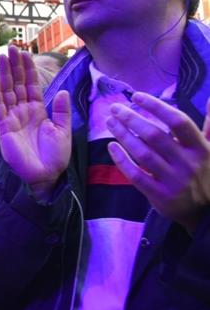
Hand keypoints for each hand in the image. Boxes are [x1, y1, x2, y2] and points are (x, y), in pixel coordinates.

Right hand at [0, 47, 70, 196]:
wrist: (47, 176)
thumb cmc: (55, 157)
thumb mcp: (63, 131)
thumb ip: (61, 111)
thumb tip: (61, 91)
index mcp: (37, 110)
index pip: (31, 85)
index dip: (28, 69)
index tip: (25, 52)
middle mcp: (22, 111)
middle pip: (17, 83)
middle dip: (14, 65)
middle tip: (11, 47)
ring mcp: (12, 118)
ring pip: (7, 91)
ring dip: (4, 73)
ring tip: (2, 56)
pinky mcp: (3, 128)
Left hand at [107, 94, 209, 233]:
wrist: (206, 213)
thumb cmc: (204, 173)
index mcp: (201, 148)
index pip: (178, 121)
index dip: (156, 107)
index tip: (136, 96)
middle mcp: (189, 163)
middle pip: (155, 136)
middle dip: (132, 119)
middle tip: (115, 108)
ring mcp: (174, 181)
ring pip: (143, 153)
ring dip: (123, 135)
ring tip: (110, 122)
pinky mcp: (160, 196)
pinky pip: (136, 175)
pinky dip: (121, 160)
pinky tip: (112, 146)